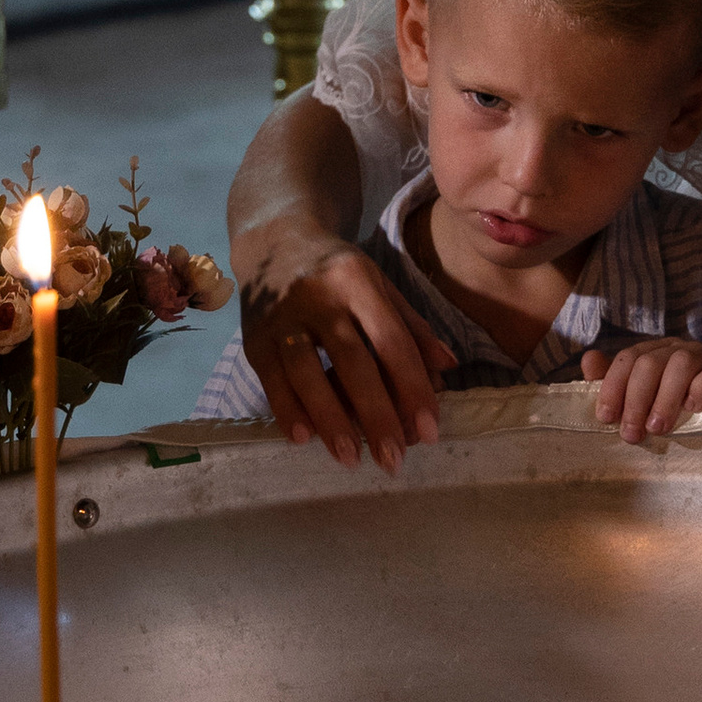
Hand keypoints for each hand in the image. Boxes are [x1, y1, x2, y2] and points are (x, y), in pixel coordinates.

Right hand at [234, 225, 451, 472]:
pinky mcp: (254, 337)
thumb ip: (411, 327)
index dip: (412, 387)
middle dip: (376, 415)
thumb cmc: (338, 272)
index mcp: (359, 282)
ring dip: (330, 420)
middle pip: (352, 361)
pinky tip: (304, 439)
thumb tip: (447, 369)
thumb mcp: (379, 285)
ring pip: (308, 373)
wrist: (275, 240)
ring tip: (351, 459)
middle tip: (394, 461)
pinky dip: (287, 410)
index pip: (391, 340)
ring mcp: (282, 317)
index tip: (428, 431)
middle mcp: (319, 297)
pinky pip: (271, 379)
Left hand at [582, 340, 701, 444]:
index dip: (613, 386)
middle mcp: (680, 349)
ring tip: (658, 428)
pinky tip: (693, 409)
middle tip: (632, 433)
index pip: (628, 358)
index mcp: (656, 352)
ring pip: (682, 363)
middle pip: (650, 362)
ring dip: (665, 398)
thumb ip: (616, 383)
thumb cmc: (682, 409)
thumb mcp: (646, 400)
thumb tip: (588, 361)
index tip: (606, 418)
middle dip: (636, 399)